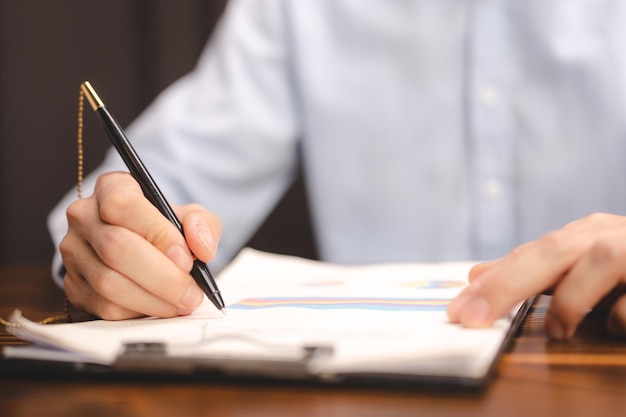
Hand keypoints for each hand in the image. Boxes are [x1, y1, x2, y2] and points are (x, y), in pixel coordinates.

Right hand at [59, 172, 221, 319]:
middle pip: (116, 247)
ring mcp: (74, 252)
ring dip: (154, 299)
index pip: (123, 204)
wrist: (143, 251)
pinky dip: (139, 311)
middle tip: (192, 292)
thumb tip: (201, 247)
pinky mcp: (74, 286)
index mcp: (111, 187)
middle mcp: (84, 216)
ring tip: (183, 303)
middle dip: (162, 276)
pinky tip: (162, 307)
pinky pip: (105, 306)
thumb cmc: (165, 230)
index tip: (187, 258)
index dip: (157, 233)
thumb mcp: (189, 218)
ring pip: (109, 282)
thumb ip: (202, 225)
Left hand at [447, 213, 625, 339]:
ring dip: (572, 299)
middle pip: (551, 252)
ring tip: (559, 331)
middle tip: (472, 317)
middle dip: (507, 285)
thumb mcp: (579, 265)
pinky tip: (615, 326)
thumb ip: (535, 272)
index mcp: (582, 235)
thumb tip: (478, 275)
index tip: (458, 309)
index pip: (526, 254)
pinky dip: (623, 313)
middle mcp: (606, 235)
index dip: (491, 281)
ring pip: (600, 260)